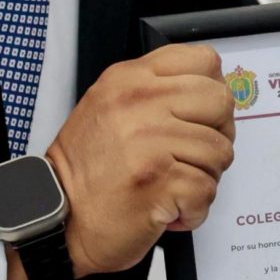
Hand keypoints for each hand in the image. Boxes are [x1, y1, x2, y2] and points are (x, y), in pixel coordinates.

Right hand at [46, 43, 233, 279]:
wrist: (58, 218)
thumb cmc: (87, 169)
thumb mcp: (110, 105)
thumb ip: (155, 90)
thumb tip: (208, 91)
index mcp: (130, 79)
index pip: (204, 61)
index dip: (212, 91)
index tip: (201, 115)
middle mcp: (139, 103)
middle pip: (221, 103)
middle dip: (218, 134)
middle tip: (193, 156)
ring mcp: (150, 142)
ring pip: (220, 150)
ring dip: (206, 177)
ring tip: (176, 185)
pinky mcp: (159, 182)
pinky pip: (207, 190)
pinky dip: (195, 209)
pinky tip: (171, 209)